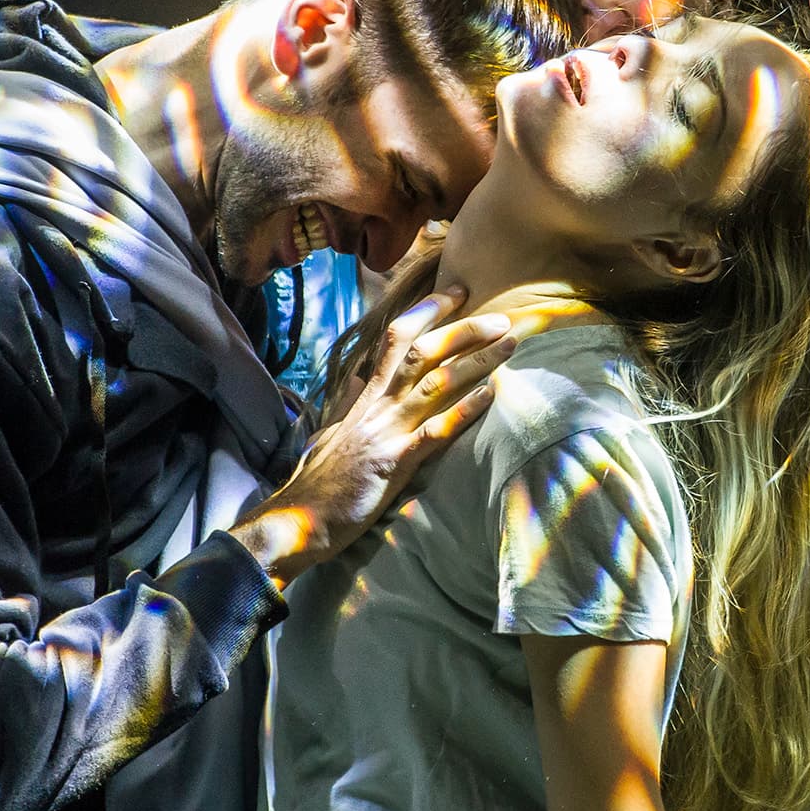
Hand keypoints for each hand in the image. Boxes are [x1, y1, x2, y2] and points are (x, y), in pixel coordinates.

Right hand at [232, 286, 512, 584]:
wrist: (300, 518)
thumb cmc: (321, 480)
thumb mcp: (336, 432)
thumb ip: (353, 405)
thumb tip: (361, 382)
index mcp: (366, 396)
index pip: (395, 338)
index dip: (427, 312)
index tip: (457, 292)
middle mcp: (377, 405)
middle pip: (421, 351)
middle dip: (462, 329)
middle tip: (501, 317)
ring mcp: (386, 431)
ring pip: (434, 383)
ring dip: (475, 361)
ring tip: (509, 344)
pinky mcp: (394, 463)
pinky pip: (434, 431)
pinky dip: (464, 410)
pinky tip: (491, 395)